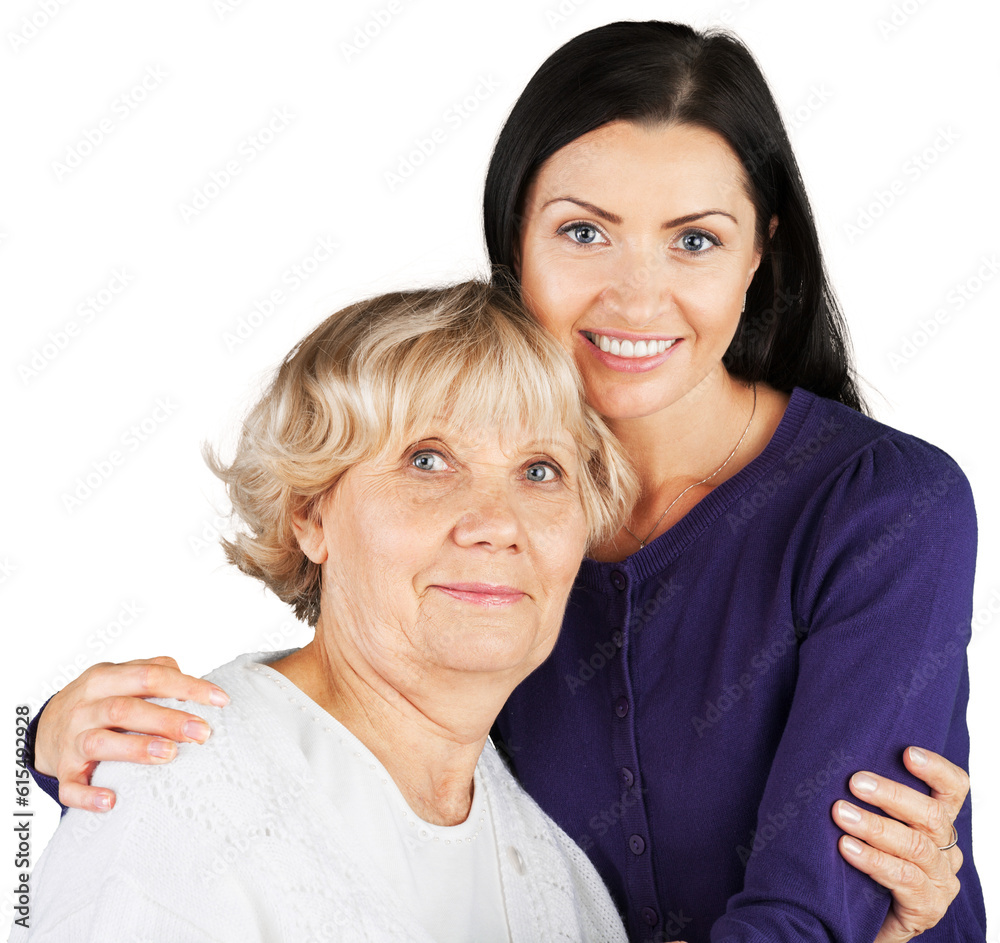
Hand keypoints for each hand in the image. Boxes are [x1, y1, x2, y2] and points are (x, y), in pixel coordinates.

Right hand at [35, 656, 229, 812]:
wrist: (46, 726)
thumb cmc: (100, 700)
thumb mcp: (122, 676)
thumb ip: (156, 671)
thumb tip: (194, 683)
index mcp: (105, 678)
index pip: (150, 676)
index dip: (187, 686)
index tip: (220, 700)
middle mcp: (86, 707)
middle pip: (125, 710)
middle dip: (167, 720)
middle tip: (202, 732)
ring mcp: (71, 740)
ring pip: (99, 743)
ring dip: (135, 749)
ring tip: (170, 755)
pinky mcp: (63, 771)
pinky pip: (71, 786)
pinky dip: (88, 795)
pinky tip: (112, 801)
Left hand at [831, 747, 966, 940]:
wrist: (862, 919)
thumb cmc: (862, 861)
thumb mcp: (871, 824)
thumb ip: (867, 797)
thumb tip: (834, 757)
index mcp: (935, 823)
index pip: (952, 790)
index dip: (936, 769)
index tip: (907, 752)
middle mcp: (945, 850)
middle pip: (932, 816)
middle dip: (892, 795)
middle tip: (855, 781)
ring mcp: (939, 882)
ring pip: (916, 846)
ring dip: (875, 826)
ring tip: (840, 813)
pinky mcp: (926, 909)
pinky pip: (904, 879)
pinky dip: (873, 860)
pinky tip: (847, 848)